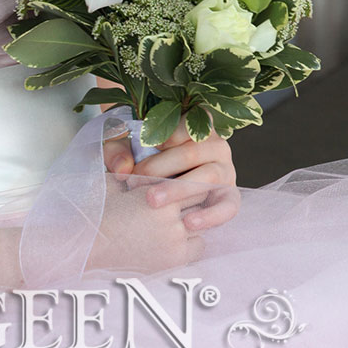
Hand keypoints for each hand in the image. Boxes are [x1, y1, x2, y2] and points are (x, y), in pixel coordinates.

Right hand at [87, 167, 210, 275]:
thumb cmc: (96, 212)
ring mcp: (174, 242)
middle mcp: (170, 218)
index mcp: (157, 193)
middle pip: (200, 202)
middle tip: (186, 200)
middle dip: (192, 201)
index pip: (193, 183)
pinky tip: (176, 239)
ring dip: (194, 221)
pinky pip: (197, 247)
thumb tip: (150, 162)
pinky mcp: (173, 261)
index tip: (183, 183)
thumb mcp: (114, 182)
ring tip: (179, 220)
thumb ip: (138, 170)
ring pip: (201, 224)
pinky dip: (191, 242)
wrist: (86, 248)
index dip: (187, 182)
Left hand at [96, 76, 241, 233]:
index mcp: (196, 124)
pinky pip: (227, 206)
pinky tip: (188, 223)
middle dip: (159, 168)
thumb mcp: (128, 148)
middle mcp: (216, 145)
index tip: (139, 147)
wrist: (160, 181)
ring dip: (178, 189)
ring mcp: (225, 171)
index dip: (160, 137)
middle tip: (134, 183)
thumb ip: (119, 152)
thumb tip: (122, 169)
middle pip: (191, 153)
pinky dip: (209, 216)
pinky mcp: (229, 196)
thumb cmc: (144, 159)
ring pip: (208, 176)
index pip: (183, 124)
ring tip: (153, 201)